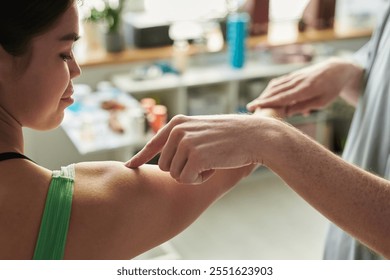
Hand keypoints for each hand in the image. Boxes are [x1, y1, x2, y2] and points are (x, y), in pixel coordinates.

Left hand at [125, 114, 265, 183]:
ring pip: (174, 174)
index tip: (129, 167)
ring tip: (209, 160)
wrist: (253, 135)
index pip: (152, 144)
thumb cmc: (229, 136)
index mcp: (176, 123)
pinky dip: (199, 179)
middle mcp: (176, 130)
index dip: (139, 157)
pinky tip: (213, 167)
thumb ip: (181, 139)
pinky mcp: (194, 156)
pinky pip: (186, 180)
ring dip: (191, 174)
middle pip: (164, 166)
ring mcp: (185, 142)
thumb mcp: (200, 131)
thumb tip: (162, 160)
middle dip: (181, 169)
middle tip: (202, 160)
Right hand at [246, 58, 359, 115]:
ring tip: (256, 103)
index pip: (283, 97)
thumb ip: (303, 106)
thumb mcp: (322, 102)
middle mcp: (297, 81)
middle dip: (262, 99)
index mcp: (306, 89)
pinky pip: (279, 82)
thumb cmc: (331, 89)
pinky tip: (266, 95)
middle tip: (249, 108)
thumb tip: (286, 112)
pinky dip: (271, 89)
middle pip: (275, 91)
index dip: (268, 102)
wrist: (337, 69)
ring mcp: (294, 77)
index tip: (256, 106)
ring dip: (264, 94)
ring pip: (275, 86)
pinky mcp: (293, 75)